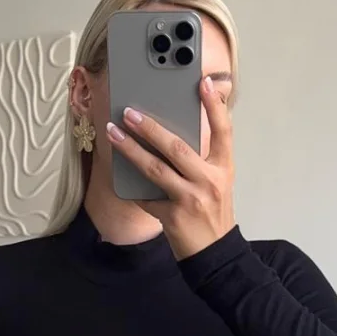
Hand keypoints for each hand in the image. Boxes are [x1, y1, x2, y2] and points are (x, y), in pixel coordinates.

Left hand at [106, 75, 235, 259]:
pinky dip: (131, 186)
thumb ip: (200, 159)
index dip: (214, 105)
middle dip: (149, 127)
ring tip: (113, 133)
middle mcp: (210, 181)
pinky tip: (117, 173)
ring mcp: (191, 199)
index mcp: (223, 168)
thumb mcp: (216, 182)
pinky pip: (146, 196)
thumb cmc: (212, 213)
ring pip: (155, 168)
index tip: (202, 83)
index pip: (224, 130)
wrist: (214, 252)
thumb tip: (167, 134)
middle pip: (177, 147)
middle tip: (129, 112)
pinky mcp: (173, 216)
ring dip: (130, 149)